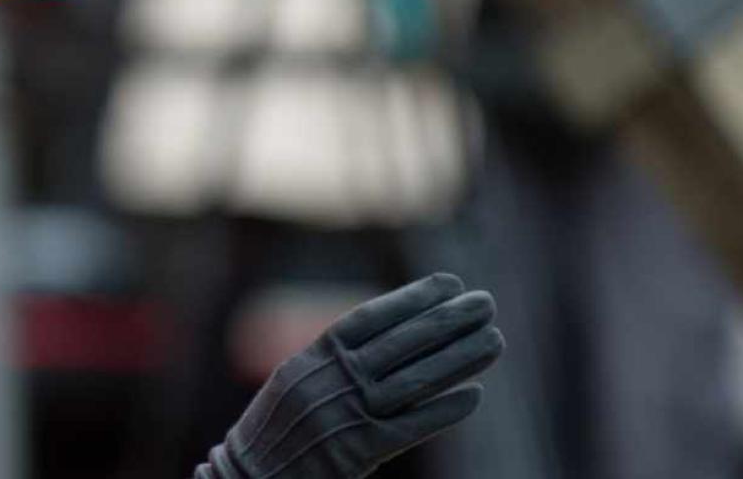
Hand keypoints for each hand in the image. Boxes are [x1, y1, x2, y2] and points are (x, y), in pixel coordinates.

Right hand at [194, 273, 503, 478]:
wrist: (248, 478)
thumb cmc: (276, 430)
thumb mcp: (296, 382)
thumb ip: (336, 361)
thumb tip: (391, 337)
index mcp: (311, 359)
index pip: (369, 318)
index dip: (411, 299)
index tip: (449, 283)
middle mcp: (330, 381)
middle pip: (400, 344)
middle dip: (447, 320)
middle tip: (486, 303)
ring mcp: (344, 415)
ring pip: (414, 380)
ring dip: (460, 359)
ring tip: (494, 340)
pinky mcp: (357, 451)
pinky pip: (410, 426)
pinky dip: (443, 410)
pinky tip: (474, 395)